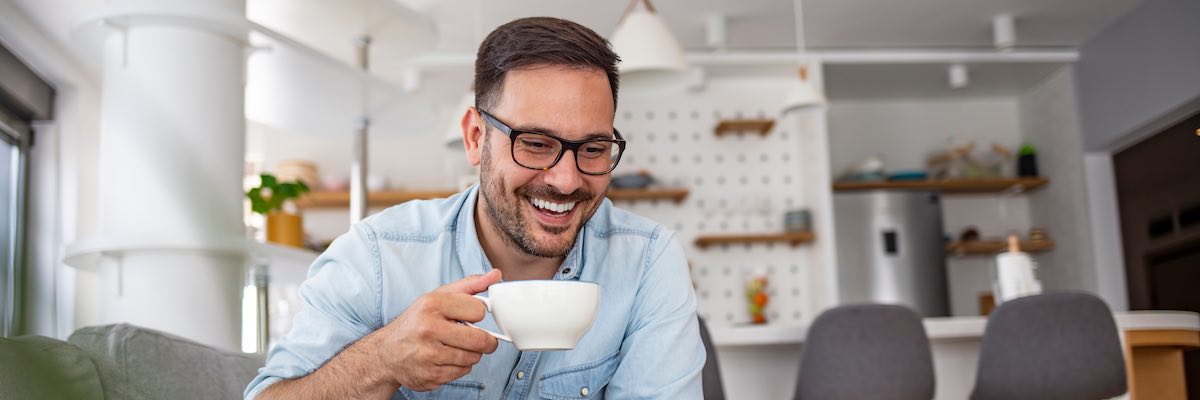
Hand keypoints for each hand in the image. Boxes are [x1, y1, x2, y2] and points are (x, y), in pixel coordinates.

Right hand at [370, 269, 502, 390]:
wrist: (386, 353)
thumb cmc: (416, 322)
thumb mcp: (437, 297)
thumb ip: (468, 286)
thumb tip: (495, 275)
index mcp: (432, 305)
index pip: (478, 311)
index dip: (477, 315)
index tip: (470, 317)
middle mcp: (428, 329)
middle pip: (479, 340)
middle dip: (485, 341)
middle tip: (478, 338)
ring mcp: (429, 355)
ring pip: (473, 358)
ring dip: (471, 354)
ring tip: (456, 347)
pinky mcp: (430, 376)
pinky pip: (462, 372)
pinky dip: (459, 367)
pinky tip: (446, 359)